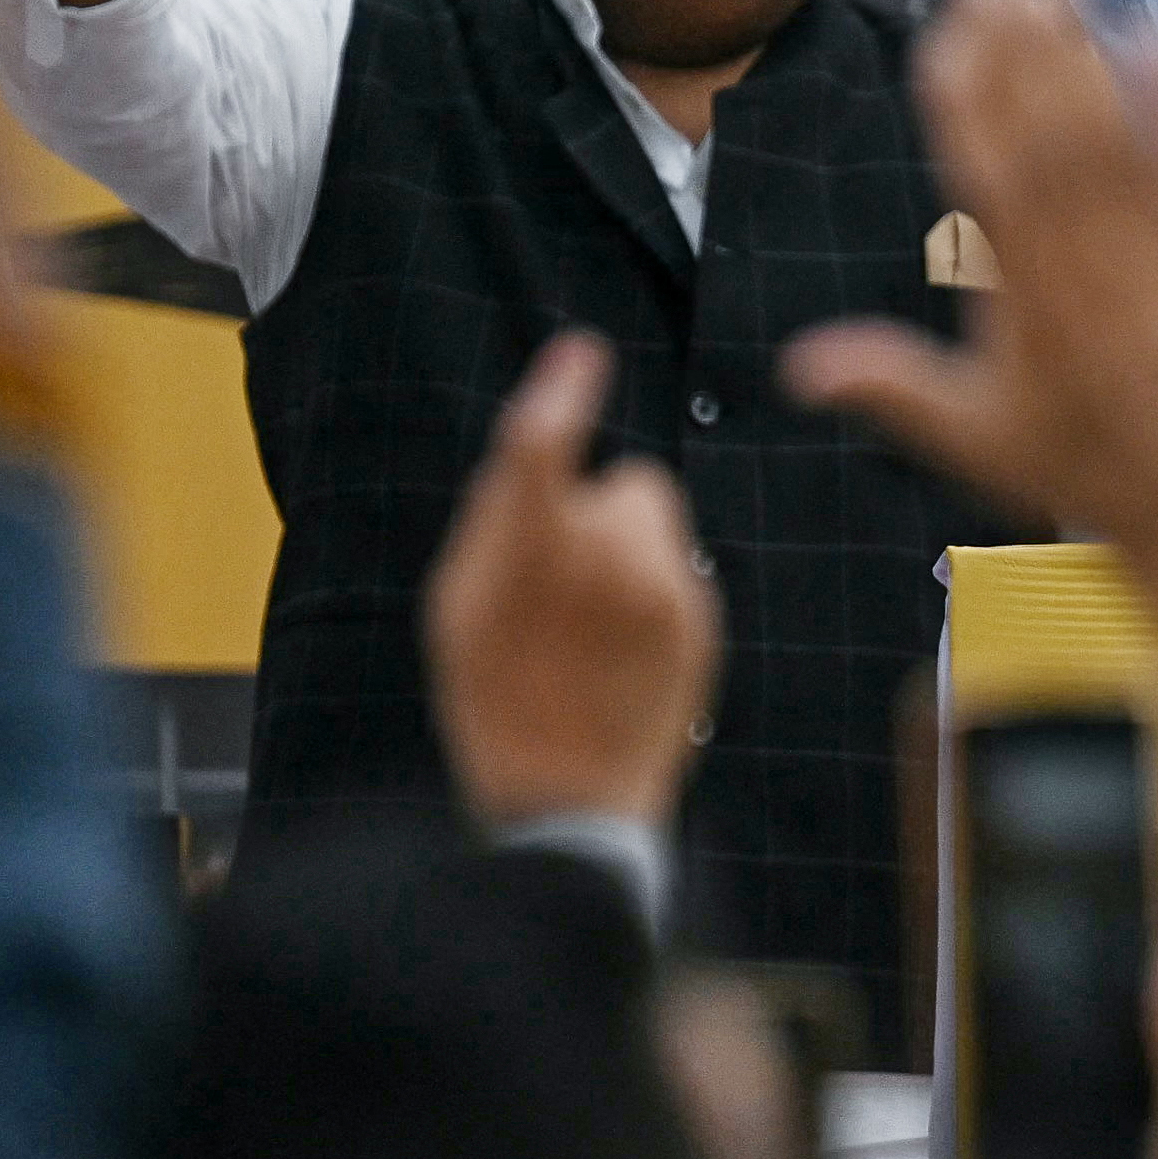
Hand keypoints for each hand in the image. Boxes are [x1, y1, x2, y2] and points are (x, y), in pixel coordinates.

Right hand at [426, 330, 720, 830]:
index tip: (580, 354)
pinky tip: (623, 650)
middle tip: (557, 580)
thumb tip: (528, 452)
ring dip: (630, 546)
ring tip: (592, 622)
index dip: (560, 390)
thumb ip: (496, 523)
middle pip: (624, 482)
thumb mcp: (456, 612)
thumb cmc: (494, 702)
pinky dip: (654, 588)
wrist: (570, 804)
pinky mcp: (701, 619)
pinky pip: (677, 566)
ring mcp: (664, 590)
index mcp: (533, 554)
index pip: (543, 444)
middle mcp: (608, 560)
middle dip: (596, 510)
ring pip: (658, 523)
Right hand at [783, 0, 1157, 558]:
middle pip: (1049, 128)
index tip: (940, 35)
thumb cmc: (1082, 467)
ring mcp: (1154, 248)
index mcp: (1028, 295)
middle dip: (1015, 46)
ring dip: (1080, 50)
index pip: (986, 171)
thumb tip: (799, 366)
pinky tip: (1156, 34)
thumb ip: (890, 385)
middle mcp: (1093, 259)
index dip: (962, 97)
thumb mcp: (973, 435)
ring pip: (1112, 129)